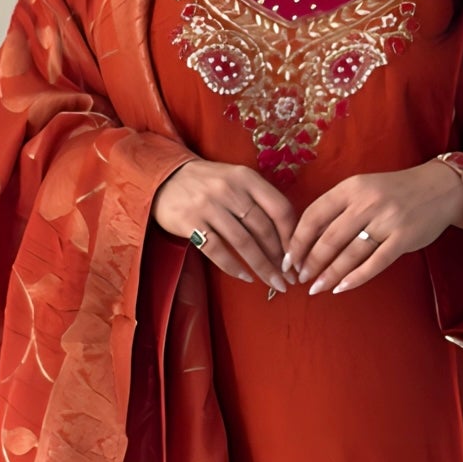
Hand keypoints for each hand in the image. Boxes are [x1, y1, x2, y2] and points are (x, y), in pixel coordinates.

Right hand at [151, 157, 297, 292]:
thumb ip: (259, 200)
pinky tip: (246, 278)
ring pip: (243, 243)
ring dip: (262, 267)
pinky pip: (217, 250)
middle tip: (290, 278)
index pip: (279, 208)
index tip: (297, 257)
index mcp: (246, 177)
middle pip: (263, 229)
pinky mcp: (190, 222)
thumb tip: (287, 237)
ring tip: (274, 283)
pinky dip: (233, 267)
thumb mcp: (236, 180)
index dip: (292, 236)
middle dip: (280, 258)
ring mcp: (208, 205)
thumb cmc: (209, 184)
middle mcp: (229, 189)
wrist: (165, 177)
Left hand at [283, 161, 462, 295]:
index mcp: (351, 187)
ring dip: (330, 274)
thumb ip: (339, 208)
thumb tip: (306, 239)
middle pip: (329, 238)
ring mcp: (387, 220)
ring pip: (350, 253)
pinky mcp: (403, 238)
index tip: (288, 258)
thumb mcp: (363, 188)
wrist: (440, 187)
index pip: (314, 215)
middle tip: (301, 277)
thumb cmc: (395, 192)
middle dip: (311, 262)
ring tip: (317, 287)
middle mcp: (367, 202)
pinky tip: (341, 288)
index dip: (298, 240)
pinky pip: (375, 263)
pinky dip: (356, 278)